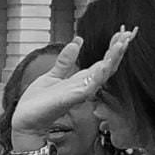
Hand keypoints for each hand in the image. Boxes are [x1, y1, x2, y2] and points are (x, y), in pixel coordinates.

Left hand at [12, 29, 135, 139]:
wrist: (26, 122)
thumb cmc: (38, 104)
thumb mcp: (52, 75)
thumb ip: (66, 61)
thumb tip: (77, 41)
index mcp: (81, 80)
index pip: (103, 62)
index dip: (112, 48)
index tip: (121, 33)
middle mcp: (85, 86)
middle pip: (108, 66)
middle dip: (118, 50)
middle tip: (128, 34)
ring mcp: (81, 92)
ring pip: (103, 74)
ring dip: (113, 58)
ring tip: (122, 44)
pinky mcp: (73, 98)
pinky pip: (90, 86)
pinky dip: (99, 75)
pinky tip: (105, 64)